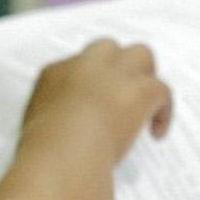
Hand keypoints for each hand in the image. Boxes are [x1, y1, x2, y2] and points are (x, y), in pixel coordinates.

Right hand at [19, 41, 173, 167]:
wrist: (63, 150)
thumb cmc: (43, 149)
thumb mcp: (35, 128)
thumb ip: (49, 121)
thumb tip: (59, 131)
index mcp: (56, 74)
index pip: (76, 66)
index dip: (89, 83)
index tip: (91, 104)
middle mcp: (86, 65)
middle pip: (107, 48)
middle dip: (116, 66)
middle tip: (118, 95)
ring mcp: (116, 74)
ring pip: (140, 54)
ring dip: (143, 75)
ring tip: (144, 102)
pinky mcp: (141, 90)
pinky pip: (163, 90)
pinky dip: (164, 110)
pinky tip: (156, 132)